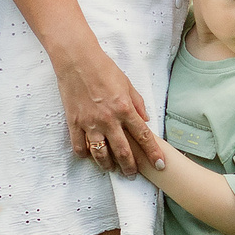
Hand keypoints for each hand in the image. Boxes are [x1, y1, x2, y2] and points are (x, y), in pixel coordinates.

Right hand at [53, 41, 149, 174]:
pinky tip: (90, 155)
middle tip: (133, 174)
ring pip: (101, 154)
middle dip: (131, 167)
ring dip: (108, 165)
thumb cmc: (104, 69)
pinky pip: (79, 146)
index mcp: (125, 109)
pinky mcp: (74, 123)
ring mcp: (90, 123)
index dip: (153, 153)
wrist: (77, 60)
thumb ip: (138, 103)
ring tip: (112, 169)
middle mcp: (109, 119)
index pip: (143, 136)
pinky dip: (85, 154)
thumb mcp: (127, 84)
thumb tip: (145, 119)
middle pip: (123, 152)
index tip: (160, 164)